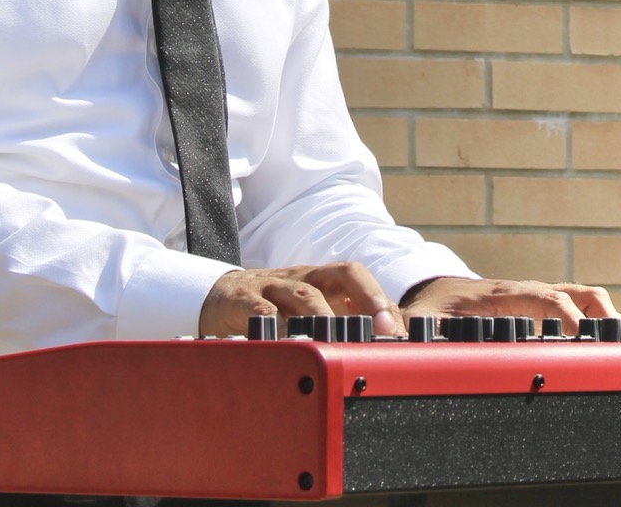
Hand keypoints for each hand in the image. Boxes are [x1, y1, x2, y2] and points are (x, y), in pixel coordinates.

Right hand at [199, 262, 401, 338]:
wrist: (221, 296)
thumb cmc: (275, 308)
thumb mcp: (310, 311)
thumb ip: (343, 321)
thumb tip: (387, 346)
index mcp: (323, 281)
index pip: (360, 279)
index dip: (382, 301)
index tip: (399, 332)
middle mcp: (304, 278)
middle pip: (342, 274)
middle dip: (369, 297)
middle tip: (384, 330)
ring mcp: (274, 287)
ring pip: (305, 293)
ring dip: (327, 316)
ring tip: (342, 341)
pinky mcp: (244, 301)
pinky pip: (261, 310)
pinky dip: (275, 325)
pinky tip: (287, 344)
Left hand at [401, 276, 618, 332]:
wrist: (432, 289)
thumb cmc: (431, 305)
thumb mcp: (420, 318)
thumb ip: (406, 330)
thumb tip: (392, 337)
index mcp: (501, 294)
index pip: (541, 296)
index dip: (563, 314)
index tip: (580, 336)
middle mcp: (523, 291)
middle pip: (574, 291)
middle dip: (598, 315)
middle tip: (610, 345)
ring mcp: (535, 296)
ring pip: (580, 294)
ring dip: (602, 315)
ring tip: (614, 346)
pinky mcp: (540, 306)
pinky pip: (576, 304)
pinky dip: (594, 319)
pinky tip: (599, 348)